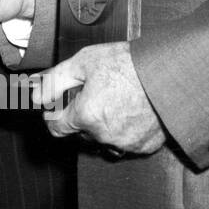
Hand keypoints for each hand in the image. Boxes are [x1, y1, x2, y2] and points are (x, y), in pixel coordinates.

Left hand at [33, 42, 165, 154]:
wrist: (172, 71)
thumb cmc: (130, 64)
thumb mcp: (84, 62)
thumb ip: (54, 81)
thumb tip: (36, 96)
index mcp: (86, 116)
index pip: (56, 127)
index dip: (55, 113)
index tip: (61, 103)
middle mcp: (105, 136)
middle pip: (80, 130)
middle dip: (82, 114)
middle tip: (96, 91)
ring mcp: (127, 143)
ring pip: (103, 137)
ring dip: (104, 122)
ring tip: (117, 97)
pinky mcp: (146, 146)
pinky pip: (127, 140)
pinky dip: (126, 128)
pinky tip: (132, 108)